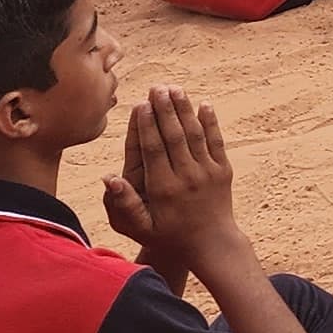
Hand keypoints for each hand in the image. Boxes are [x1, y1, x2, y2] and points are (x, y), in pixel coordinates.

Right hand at [117, 87, 245, 266]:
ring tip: (175, 89)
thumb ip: (124, 204)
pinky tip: (204, 104)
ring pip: (195, 135)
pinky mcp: (224, 171)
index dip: (146, 126)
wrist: (211, 245)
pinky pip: (216, 142)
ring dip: (185, 110)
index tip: (140, 105)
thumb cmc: (169, 236)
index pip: (154, 150)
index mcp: (164, 188)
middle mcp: (187, 177)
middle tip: (156, 88)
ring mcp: (208, 172)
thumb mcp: (140, 228)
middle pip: (174, 136)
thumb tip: (108, 179)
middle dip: (165, 110)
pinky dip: (210, 123)